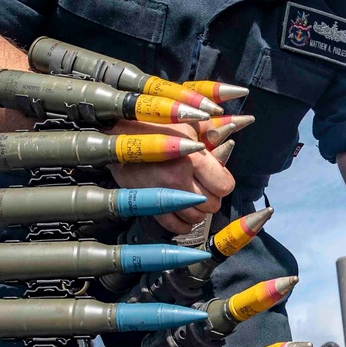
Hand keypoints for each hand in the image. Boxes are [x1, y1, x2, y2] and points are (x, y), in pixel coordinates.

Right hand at [108, 118, 234, 231]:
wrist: (117, 134)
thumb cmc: (154, 124)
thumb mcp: (188, 121)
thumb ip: (212, 133)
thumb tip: (228, 141)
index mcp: (192, 157)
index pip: (224, 186)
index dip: (224, 182)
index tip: (218, 178)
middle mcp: (178, 179)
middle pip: (212, 204)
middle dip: (212, 196)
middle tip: (205, 186)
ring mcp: (162, 194)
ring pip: (195, 217)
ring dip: (198, 210)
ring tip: (193, 197)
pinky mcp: (148, 203)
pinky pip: (173, 225)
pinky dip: (183, 224)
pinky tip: (184, 214)